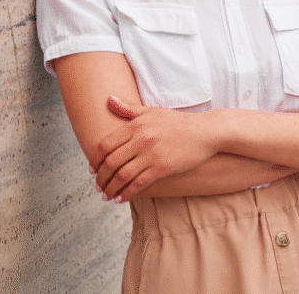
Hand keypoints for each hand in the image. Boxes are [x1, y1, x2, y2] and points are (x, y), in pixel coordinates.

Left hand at [92, 96, 219, 202]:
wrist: (205, 132)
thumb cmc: (178, 122)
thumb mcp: (152, 111)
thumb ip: (128, 109)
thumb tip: (108, 99)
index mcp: (136, 125)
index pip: (105, 144)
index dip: (95, 160)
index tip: (93, 169)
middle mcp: (141, 139)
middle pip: (110, 162)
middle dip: (101, 178)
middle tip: (98, 186)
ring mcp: (151, 154)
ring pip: (122, 175)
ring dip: (110, 188)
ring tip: (107, 195)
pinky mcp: (162, 167)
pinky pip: (139, 184)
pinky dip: (127, 193)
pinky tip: (121, 198)